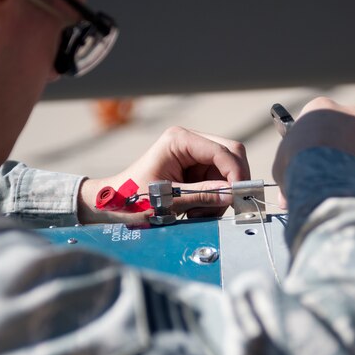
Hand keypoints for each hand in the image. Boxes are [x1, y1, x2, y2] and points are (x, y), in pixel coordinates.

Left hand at [78, 127, 249, 222]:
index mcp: (179, 140)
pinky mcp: (195, 169)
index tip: (239, 197)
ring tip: (197, 214)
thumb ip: (202, 194)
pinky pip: (217, 182)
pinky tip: (195, 211)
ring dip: (220, 196)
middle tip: (223, 208)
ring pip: (227, 173)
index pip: (222, 151)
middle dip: (231, 184)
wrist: (115, 204)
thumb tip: (232, 194)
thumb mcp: (169, 199)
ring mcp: (193, 155)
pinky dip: (212, 199)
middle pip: (230, 156)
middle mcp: (189, 142)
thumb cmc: (133, 198)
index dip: (235, 174)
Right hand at [272, 97, 354, 195]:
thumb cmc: (298, 166)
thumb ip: (288, 169)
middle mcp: (352, 114)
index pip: (318, 117)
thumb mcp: (282, 164)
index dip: (312, 137)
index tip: (308, 152)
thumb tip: (286, 196)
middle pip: (345, 129)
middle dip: (338, 147)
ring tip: (340, 184)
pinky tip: (352, 192)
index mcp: (323, 108)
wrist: (327, 183)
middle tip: (326, 168)